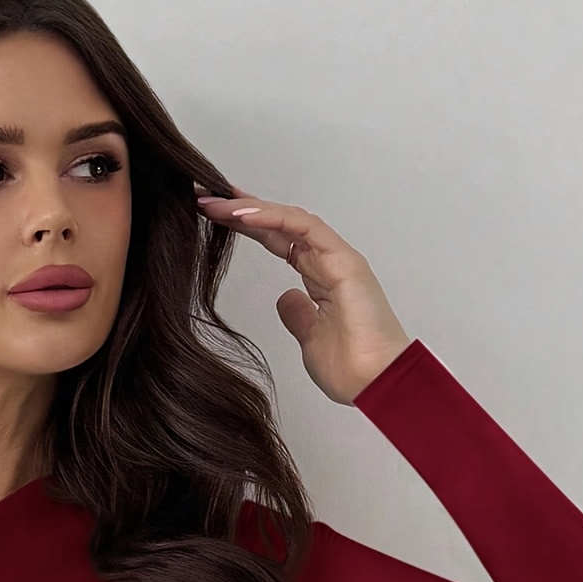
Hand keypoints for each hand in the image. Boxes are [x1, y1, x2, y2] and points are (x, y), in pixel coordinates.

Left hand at [195, 184, 413, 404]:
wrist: (376, 384)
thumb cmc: (351, 368)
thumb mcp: (309, 339)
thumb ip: (297, 316)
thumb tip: (283, 299)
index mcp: (320, 276)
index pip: (278, 240)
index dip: (247, 226)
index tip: (215, 216)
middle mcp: (329, 261)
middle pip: (279, 224)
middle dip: (242, 209)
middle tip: (206, 197)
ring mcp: (337, 257)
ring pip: (289, 219)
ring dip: (252, 209)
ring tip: (216, 202)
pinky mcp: (344, 260)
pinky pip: (304, 228)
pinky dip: (273, 218)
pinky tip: (243, 215)